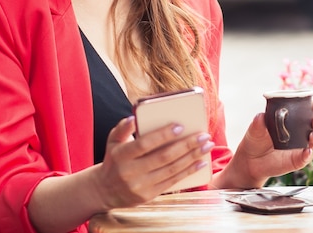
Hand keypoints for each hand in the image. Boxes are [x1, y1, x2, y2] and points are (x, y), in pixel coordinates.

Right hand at [91, 116, 213, 209]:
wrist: (105, 190)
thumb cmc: (114, 159)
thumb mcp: (112, 141)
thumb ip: (122, 128)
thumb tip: (134, 118)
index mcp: (120, 155)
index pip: (144, 144)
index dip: (162, 135)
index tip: (180, 126)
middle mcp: (130, 172)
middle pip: (163, 157)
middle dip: (186, 145)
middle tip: (203, 136)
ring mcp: (140, 186)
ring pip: (171, 170)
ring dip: (192, 157)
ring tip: (206, 146)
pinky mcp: (149, 195)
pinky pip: (172, 182)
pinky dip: (188, 172)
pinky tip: (199, 162)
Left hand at [227, 101, 312, 187]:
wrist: (250, 158)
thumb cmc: (256, 138)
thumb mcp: (255, 127)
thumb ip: (259, 121)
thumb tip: (261, 116)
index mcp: (294, 118)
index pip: (310, 110)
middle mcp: (302, 131)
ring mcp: (302, 145)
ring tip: (312, 136)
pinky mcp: (299, 159)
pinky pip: (308, 157)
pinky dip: (309, 154)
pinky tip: (306, 151)